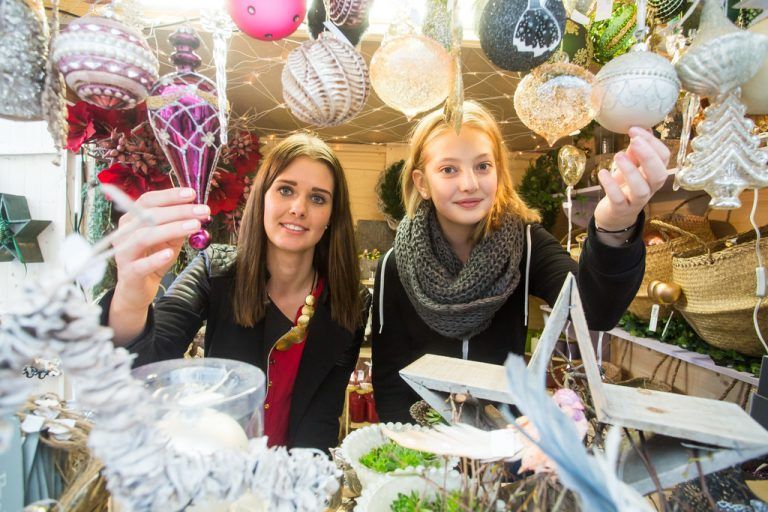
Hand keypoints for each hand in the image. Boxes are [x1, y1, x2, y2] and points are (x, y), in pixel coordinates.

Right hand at [111, 187, 209, 312]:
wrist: (138, 288)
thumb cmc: (152, 258)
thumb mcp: (168, 239)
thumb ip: (179, 225)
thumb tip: (198, 211)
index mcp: (132, 219)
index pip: (148, 201)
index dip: (169, 195)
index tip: (192, 194)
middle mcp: (124, 233)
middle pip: (149, 216)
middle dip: (178, 211)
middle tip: (202, 211)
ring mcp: (124, 253)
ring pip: (145, 237)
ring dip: (171, 229)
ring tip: (194, 226)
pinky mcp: (129, 273)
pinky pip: (141, 265)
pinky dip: (155, 258)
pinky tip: (170, 253)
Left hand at [593, 127, 670, 231]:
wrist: (614, 217)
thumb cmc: (624, 188)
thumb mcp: (630, 168)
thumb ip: (635, 151)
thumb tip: (641, 126)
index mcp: (654, 175)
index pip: (664, 157)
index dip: (653, 142)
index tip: (635, 129)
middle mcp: (650, 188)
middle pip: (660, 174)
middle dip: (648, 156)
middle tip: (634, 140)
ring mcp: (635, 201)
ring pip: (641, 189)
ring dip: (630, 170)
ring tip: (617, 155)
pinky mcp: (620, 210)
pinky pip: (618, 199)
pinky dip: (611, 185)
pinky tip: (603, 173)